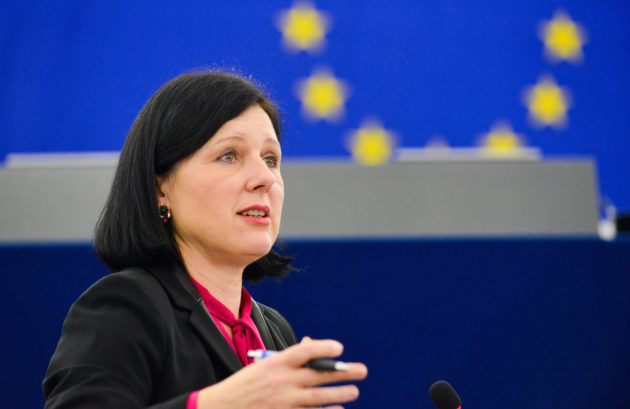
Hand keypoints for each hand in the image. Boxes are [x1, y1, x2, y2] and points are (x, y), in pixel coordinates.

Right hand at [196, 337, 367, 408]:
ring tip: (354, 391)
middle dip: (343, 372)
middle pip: (319, 375)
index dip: (324, 347)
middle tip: (361, 371)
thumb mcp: (263, 366)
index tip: (339, 347)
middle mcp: (281, 382)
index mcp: (275, 363)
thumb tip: (312, 344)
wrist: (222, 408)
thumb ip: (288, 358)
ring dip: (340, 394)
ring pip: (319, 398)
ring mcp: (283, 402)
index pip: (304, 351)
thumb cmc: (245, 385)